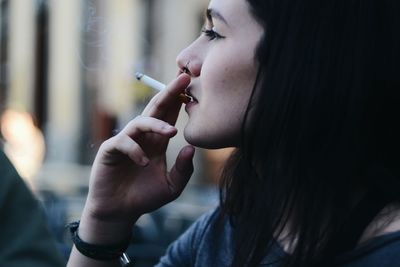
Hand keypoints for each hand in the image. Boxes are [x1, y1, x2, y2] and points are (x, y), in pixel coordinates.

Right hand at [82, 74, 193, 227]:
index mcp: (157, 143)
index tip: (192, 86)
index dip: (179, 101)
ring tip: (171, 132)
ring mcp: (126, 142)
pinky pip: (123, 143)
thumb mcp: (171, 186)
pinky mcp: (110, 151)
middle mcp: (142, 138)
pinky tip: (145, 163)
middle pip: (155, 110)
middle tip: (183, 79)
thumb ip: (183, 169)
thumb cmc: (144, 198)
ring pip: (140, 122)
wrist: (120, 212)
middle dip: (169, 93)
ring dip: (156, 124)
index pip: (168, 117)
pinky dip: (135, 150)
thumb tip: (192, 148)